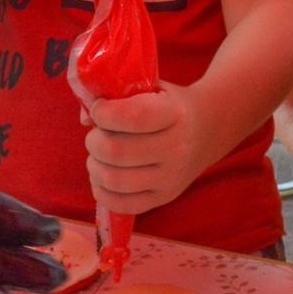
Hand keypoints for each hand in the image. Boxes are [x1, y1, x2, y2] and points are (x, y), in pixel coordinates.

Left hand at [85, 83, 209, 215]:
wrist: (206, 130)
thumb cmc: (169, 105)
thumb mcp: (150, 89)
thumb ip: (116, 95)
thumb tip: (86, 118)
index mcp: (175, 114)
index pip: (133, 117)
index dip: (105, 113)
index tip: (99, 108)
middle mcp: (176, 148)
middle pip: (116, 151)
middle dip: (94, 141)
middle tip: (96, 134)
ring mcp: (170, 178)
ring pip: (114, 180)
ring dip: (94, 166)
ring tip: (98, 156)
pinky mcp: (163, 198)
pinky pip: (121, 204)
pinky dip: (101, 191)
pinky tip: (103, 175)